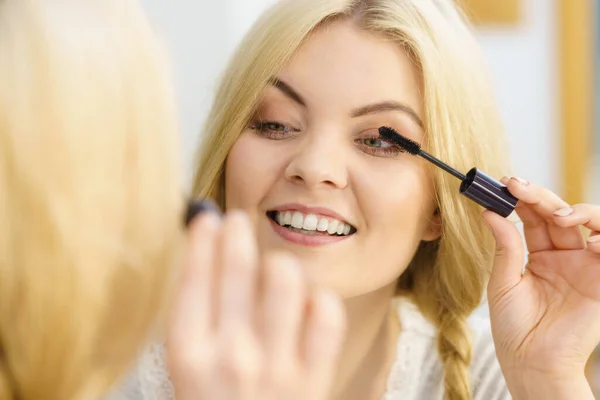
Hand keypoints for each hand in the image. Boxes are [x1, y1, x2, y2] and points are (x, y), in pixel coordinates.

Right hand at [167, 209, 345, 399]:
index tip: (206, 217)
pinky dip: (320, 298)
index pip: (194, 281)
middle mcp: (233, 357)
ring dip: (279, 266)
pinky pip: (327, 312)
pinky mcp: (315, 376)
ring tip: (274, 271)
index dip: (201, 241)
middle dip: (238, 233)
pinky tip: (308, 302)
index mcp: (190, 358)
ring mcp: (278, 366)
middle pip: (239, 270)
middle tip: (238, 220)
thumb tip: (204, 258)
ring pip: (286, 279)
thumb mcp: (187, 375)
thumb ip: (195, 324)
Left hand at [483, 177, 599, 396]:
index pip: (535, 218)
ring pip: (591, 224)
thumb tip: (490, 213)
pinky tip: (589, 240)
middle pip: (560, 214)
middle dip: (541, 197)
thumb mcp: (503, 281)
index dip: (522, 199)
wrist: (530, 361)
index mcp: (540, 256)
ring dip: (577, 211)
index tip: (504, 184)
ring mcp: (586, 267)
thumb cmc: (513, 327)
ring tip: (556, 215)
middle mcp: (564, 257)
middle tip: (518, 186)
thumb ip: (505, 247)